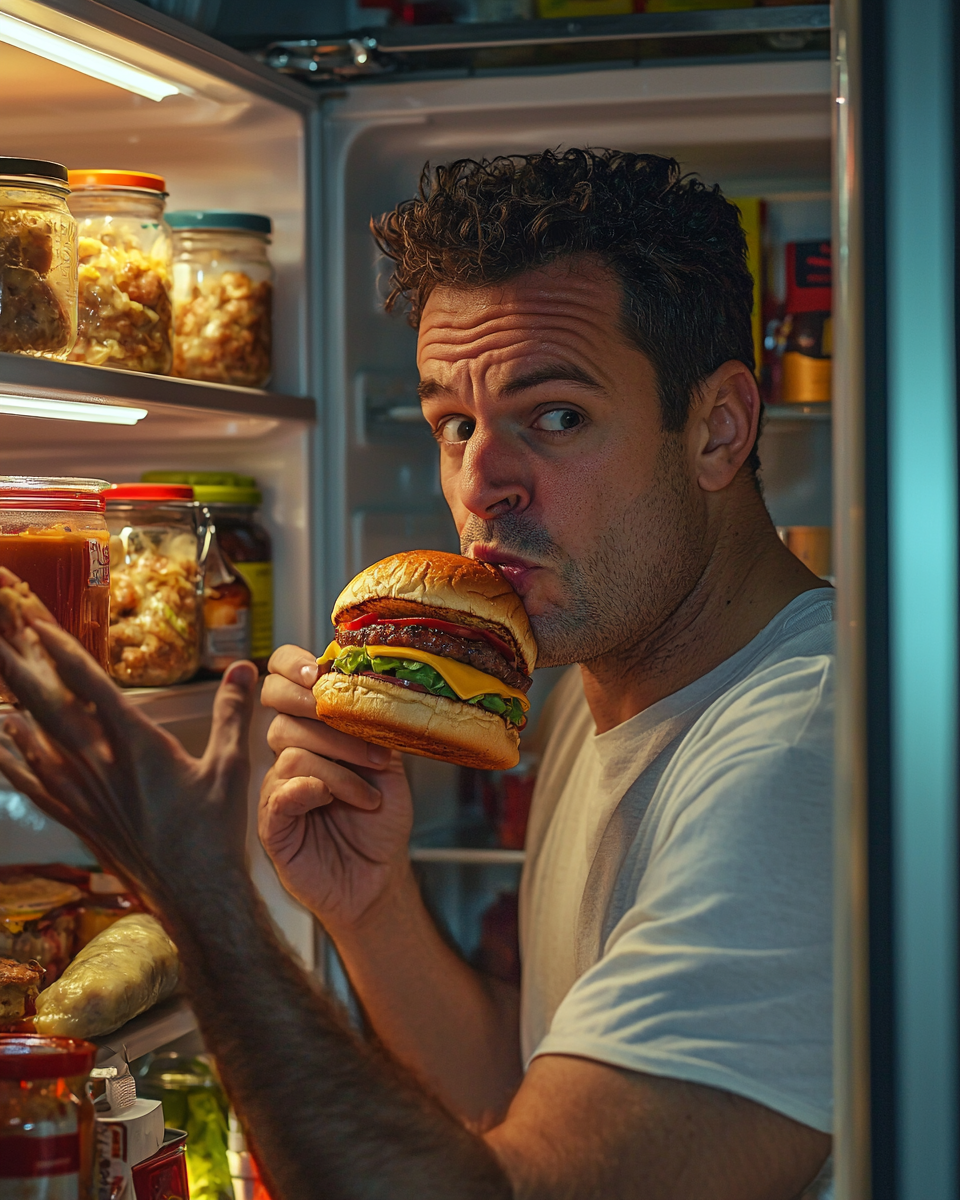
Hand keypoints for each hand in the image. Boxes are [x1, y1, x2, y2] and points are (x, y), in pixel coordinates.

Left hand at [0, 571, 256, 913]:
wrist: (193, 893)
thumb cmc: (213, 833)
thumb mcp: (230, 768)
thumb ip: (232, 713)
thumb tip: (243, 669)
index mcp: (138, 745)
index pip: (89, 684)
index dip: (58, 647)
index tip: (32, 618)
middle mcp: (99, 764)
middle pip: (46, 701)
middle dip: (18, 659)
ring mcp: (81, 791)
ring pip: (31, 734)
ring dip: (11, 697)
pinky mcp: (75, 815)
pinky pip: (30, 779)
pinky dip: (10, 754)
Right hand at [259, 646, 413, 934]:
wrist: (378, 876)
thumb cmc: (379, 821)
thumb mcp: (388, 761)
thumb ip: (374, 724)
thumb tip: (378, 684)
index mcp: (314, 728)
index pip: (283, 678)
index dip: (292, 664)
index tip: (320, 670)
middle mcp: (290, 751)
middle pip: (278, 704)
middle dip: (314, 704)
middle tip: (348, 721)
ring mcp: (278, 785)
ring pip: (290, 747)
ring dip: (339, 764)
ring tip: (369, 791)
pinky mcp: (273, 822)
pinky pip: (280, 791)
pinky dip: (311, 787)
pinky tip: (332, 798)